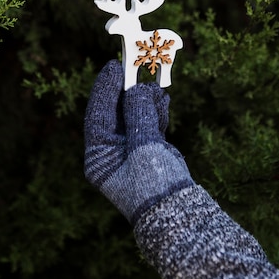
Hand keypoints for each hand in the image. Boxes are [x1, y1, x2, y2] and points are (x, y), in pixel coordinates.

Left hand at [84, 60, 193, 223]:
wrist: (180, 212)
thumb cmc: (156, 185)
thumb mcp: (144, 148)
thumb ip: (139, 115)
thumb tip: (137, 90)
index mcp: (99, 157)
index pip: (97, 115)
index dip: (105, 89)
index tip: (114, 66)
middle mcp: (110, 152)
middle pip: (115, 112)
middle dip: (127, 91)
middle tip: (136, 68)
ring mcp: (129, 150)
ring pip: (133, 114)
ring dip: (145, 100)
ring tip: (158, 91)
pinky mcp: (148, 149)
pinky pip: (148, 122)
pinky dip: (155, 110)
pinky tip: (163, 101)